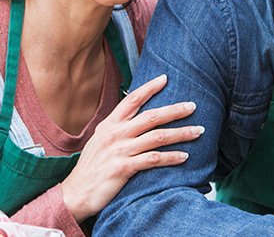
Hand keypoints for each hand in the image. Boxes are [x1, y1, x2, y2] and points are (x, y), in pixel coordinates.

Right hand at [59, 74, 203, 221]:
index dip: (149, 88)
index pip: (131, 100)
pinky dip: (171, 157)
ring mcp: (119, 150)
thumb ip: (116, 129)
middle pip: (151, 116)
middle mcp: (115, 134)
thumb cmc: (90, 168)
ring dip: (181, 134)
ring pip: (157, 137)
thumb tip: (135, 120)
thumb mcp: (100, 142)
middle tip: (193, 106)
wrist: (75, 193)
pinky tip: (184, 157)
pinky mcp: (123, 168)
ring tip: (198, 132)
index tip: (165, 78)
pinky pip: (153, 159)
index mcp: (109, 125)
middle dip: (175, 110)